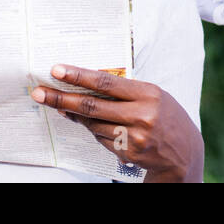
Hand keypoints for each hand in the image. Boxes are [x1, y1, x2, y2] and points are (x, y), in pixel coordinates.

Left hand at [31, 64, 203, 181]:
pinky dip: (92, 129)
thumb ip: (123, 90)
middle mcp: (142, 115)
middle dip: (61, 99)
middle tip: (39, 93)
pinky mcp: (128, 153)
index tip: (57, 70)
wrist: (184, 152)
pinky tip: (90, 123)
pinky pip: (100, 138)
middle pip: (92, 105)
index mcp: (148, 93)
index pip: (106, 82)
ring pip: (92, 123)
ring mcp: (134, 137)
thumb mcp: (151, 94)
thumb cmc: (166, 115)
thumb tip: (85, 85)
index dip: (79, 76)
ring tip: (60, 105)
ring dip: (73, 114)